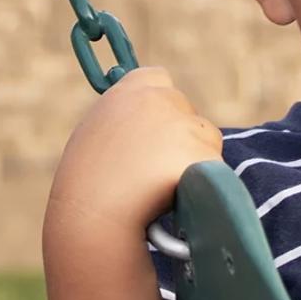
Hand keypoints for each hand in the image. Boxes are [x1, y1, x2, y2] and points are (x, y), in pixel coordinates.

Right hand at [46, 67, 224, 237]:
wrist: (91, 221)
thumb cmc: (85, 187)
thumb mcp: (94, 136)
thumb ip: (122, 119)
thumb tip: (149, 121)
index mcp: (128, 91)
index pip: (158, 78)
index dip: (162, 102)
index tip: (160, 123)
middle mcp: (159, 99)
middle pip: (188, 112)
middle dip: (182, 136)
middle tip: (158, 169)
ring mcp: (183, 126)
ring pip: (207, 139)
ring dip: (195, 159)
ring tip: (160, 188)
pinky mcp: (202, 154)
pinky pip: (215, 167)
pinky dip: (203, 183)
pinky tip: (176, 198)